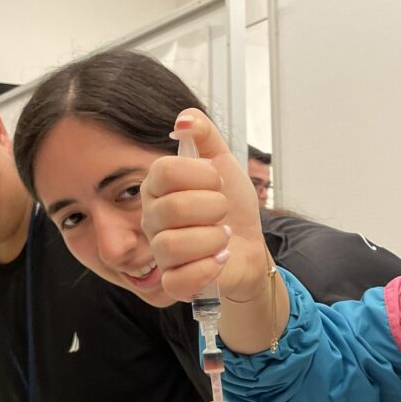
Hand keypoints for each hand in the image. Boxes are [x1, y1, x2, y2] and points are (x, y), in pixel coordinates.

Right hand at [141, 109, 270, 303]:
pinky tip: (220, 259)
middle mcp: (152, 218)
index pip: (165, 171)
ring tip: (223, 237)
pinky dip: (207, 268)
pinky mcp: (174, 282)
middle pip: (172, 208)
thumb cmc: (232, 207)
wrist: (248, 246)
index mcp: (157, 187)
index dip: (200, 174)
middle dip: (212, 207)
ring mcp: (159, 252)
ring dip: (212, 239)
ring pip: (173, 245)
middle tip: (223, 212)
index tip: (216, 181)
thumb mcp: (224, 162)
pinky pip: (178, 280)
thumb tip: (184, 118)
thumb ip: (204, 134)